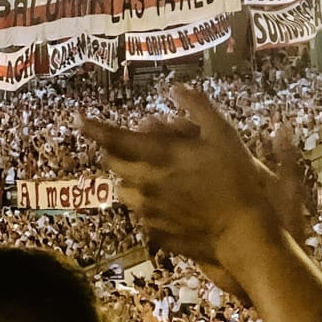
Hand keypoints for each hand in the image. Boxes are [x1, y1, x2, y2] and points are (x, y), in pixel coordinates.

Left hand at [78, 86, 282, 270]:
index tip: (78, 120)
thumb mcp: (224, 135)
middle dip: (115, 152)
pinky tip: (167, 203)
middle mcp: (144, 182)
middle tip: (131, 147)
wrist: (243, 234)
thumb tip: (174, 87)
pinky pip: (139, 214)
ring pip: (123, 190)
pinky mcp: (154, 232)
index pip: (114, 139)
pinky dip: (146, 204)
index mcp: (158, 156)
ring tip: (151, 175)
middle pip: (112, 163)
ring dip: (129, 179)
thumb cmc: (236, 180)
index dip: (94, 128)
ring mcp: (147, 210)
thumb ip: (198, 107)